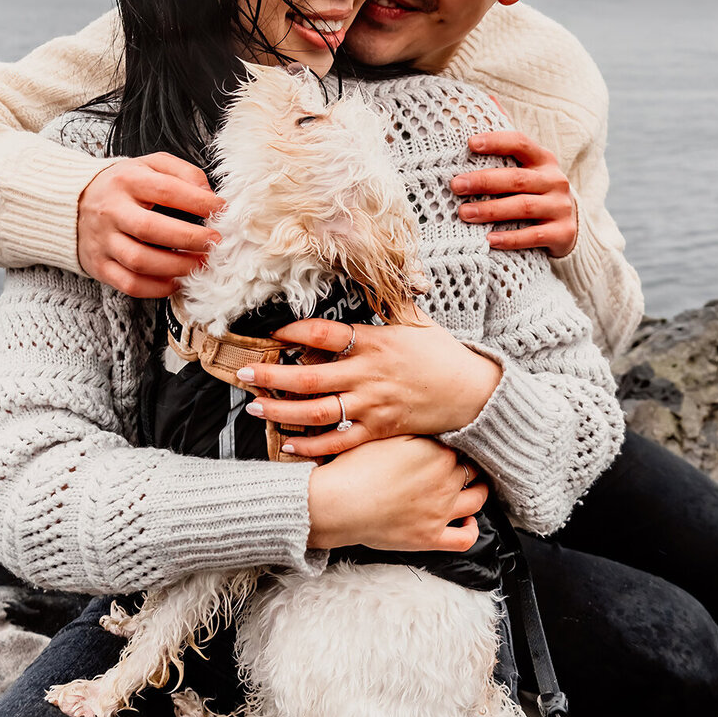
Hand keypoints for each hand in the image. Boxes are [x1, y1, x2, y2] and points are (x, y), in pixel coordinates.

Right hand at [77, 155, 223, 297]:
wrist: (73, 203)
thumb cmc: (123, 185)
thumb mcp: (150, 165)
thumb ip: (183, 172)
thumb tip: (208, 194)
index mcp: (126, 181)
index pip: (166, 190)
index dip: (198, 201)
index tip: (221, 209)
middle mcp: (111, 211)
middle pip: (150, 228)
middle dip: (189, 238)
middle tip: (215, 242)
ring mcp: (103, 241)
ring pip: (139, 260)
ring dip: (177, 266)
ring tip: (201, 263)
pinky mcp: (100, 266)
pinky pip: (130, 284)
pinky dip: (158, 287)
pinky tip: (178, 280)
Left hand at [236, 318, 501, 457]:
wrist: (474, 394)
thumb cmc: (443, 355)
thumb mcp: (417, 320)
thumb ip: (391, 299)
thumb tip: (380, 270)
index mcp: (374, 341)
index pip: (324, 333)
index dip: (293, 331)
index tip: (274, 333)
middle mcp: (368, 373)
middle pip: (309, 376)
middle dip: (271, 374)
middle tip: (244, 372)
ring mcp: (372, 404)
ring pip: (317, 411)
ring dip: (281, 410)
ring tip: (255, 406)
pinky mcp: (380, 430)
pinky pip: (339, 441)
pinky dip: (312, 446)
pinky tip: (289, 444)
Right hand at [307, 437, 488, 551]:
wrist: (337, 503)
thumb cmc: (355, 467)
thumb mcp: (384, 435)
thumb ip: (414, 429)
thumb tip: (435, 426)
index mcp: (437, 452)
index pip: (460, 442)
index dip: (454, 441)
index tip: (448, 442)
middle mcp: (446, 480)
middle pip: (468, 468)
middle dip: (464, 464)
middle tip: (454, 461)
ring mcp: (441, 511)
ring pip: (477, 499)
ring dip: (479, 490)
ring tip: (472, 485)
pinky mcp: (431, 537)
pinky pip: (464, 538)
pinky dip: (471, 529)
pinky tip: (467, 521)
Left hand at [451, 129, 577, 256]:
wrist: (569, 225)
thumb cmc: (536, 190)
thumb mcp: (528, 165)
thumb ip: (507, 140)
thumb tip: (488, 99)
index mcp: (543, 159)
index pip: (520, 143)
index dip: (496, 141)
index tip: (470, 143)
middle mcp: (555, 180)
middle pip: (517, 178)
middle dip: (484, 181)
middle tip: (456, 185)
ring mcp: (560, 207)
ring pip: (523, 207)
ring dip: (491, 210)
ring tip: (464, 213)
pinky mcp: (563, 233)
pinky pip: (534, 236)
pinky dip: (511, 238)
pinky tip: (489, 240)